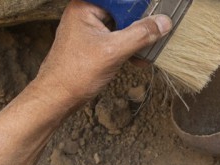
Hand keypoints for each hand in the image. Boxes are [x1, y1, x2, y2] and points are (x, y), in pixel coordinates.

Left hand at [33, 0, 171, 105]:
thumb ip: (140, 34)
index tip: (155, 14)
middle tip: (156, 32)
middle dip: (139, 23)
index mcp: (85, 7)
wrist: (56, 98)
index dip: (137, 6)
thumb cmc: (75, 73)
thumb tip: (162, 22)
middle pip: (121, 10)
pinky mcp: (93, 45)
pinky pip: (116, 39)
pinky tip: (139, 59)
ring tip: (149, 48)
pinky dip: (128, 48)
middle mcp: (85, 14)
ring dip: (136, 38)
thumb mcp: (113, 51)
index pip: (119, 0)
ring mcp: (88, 30)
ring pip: (120, 26)